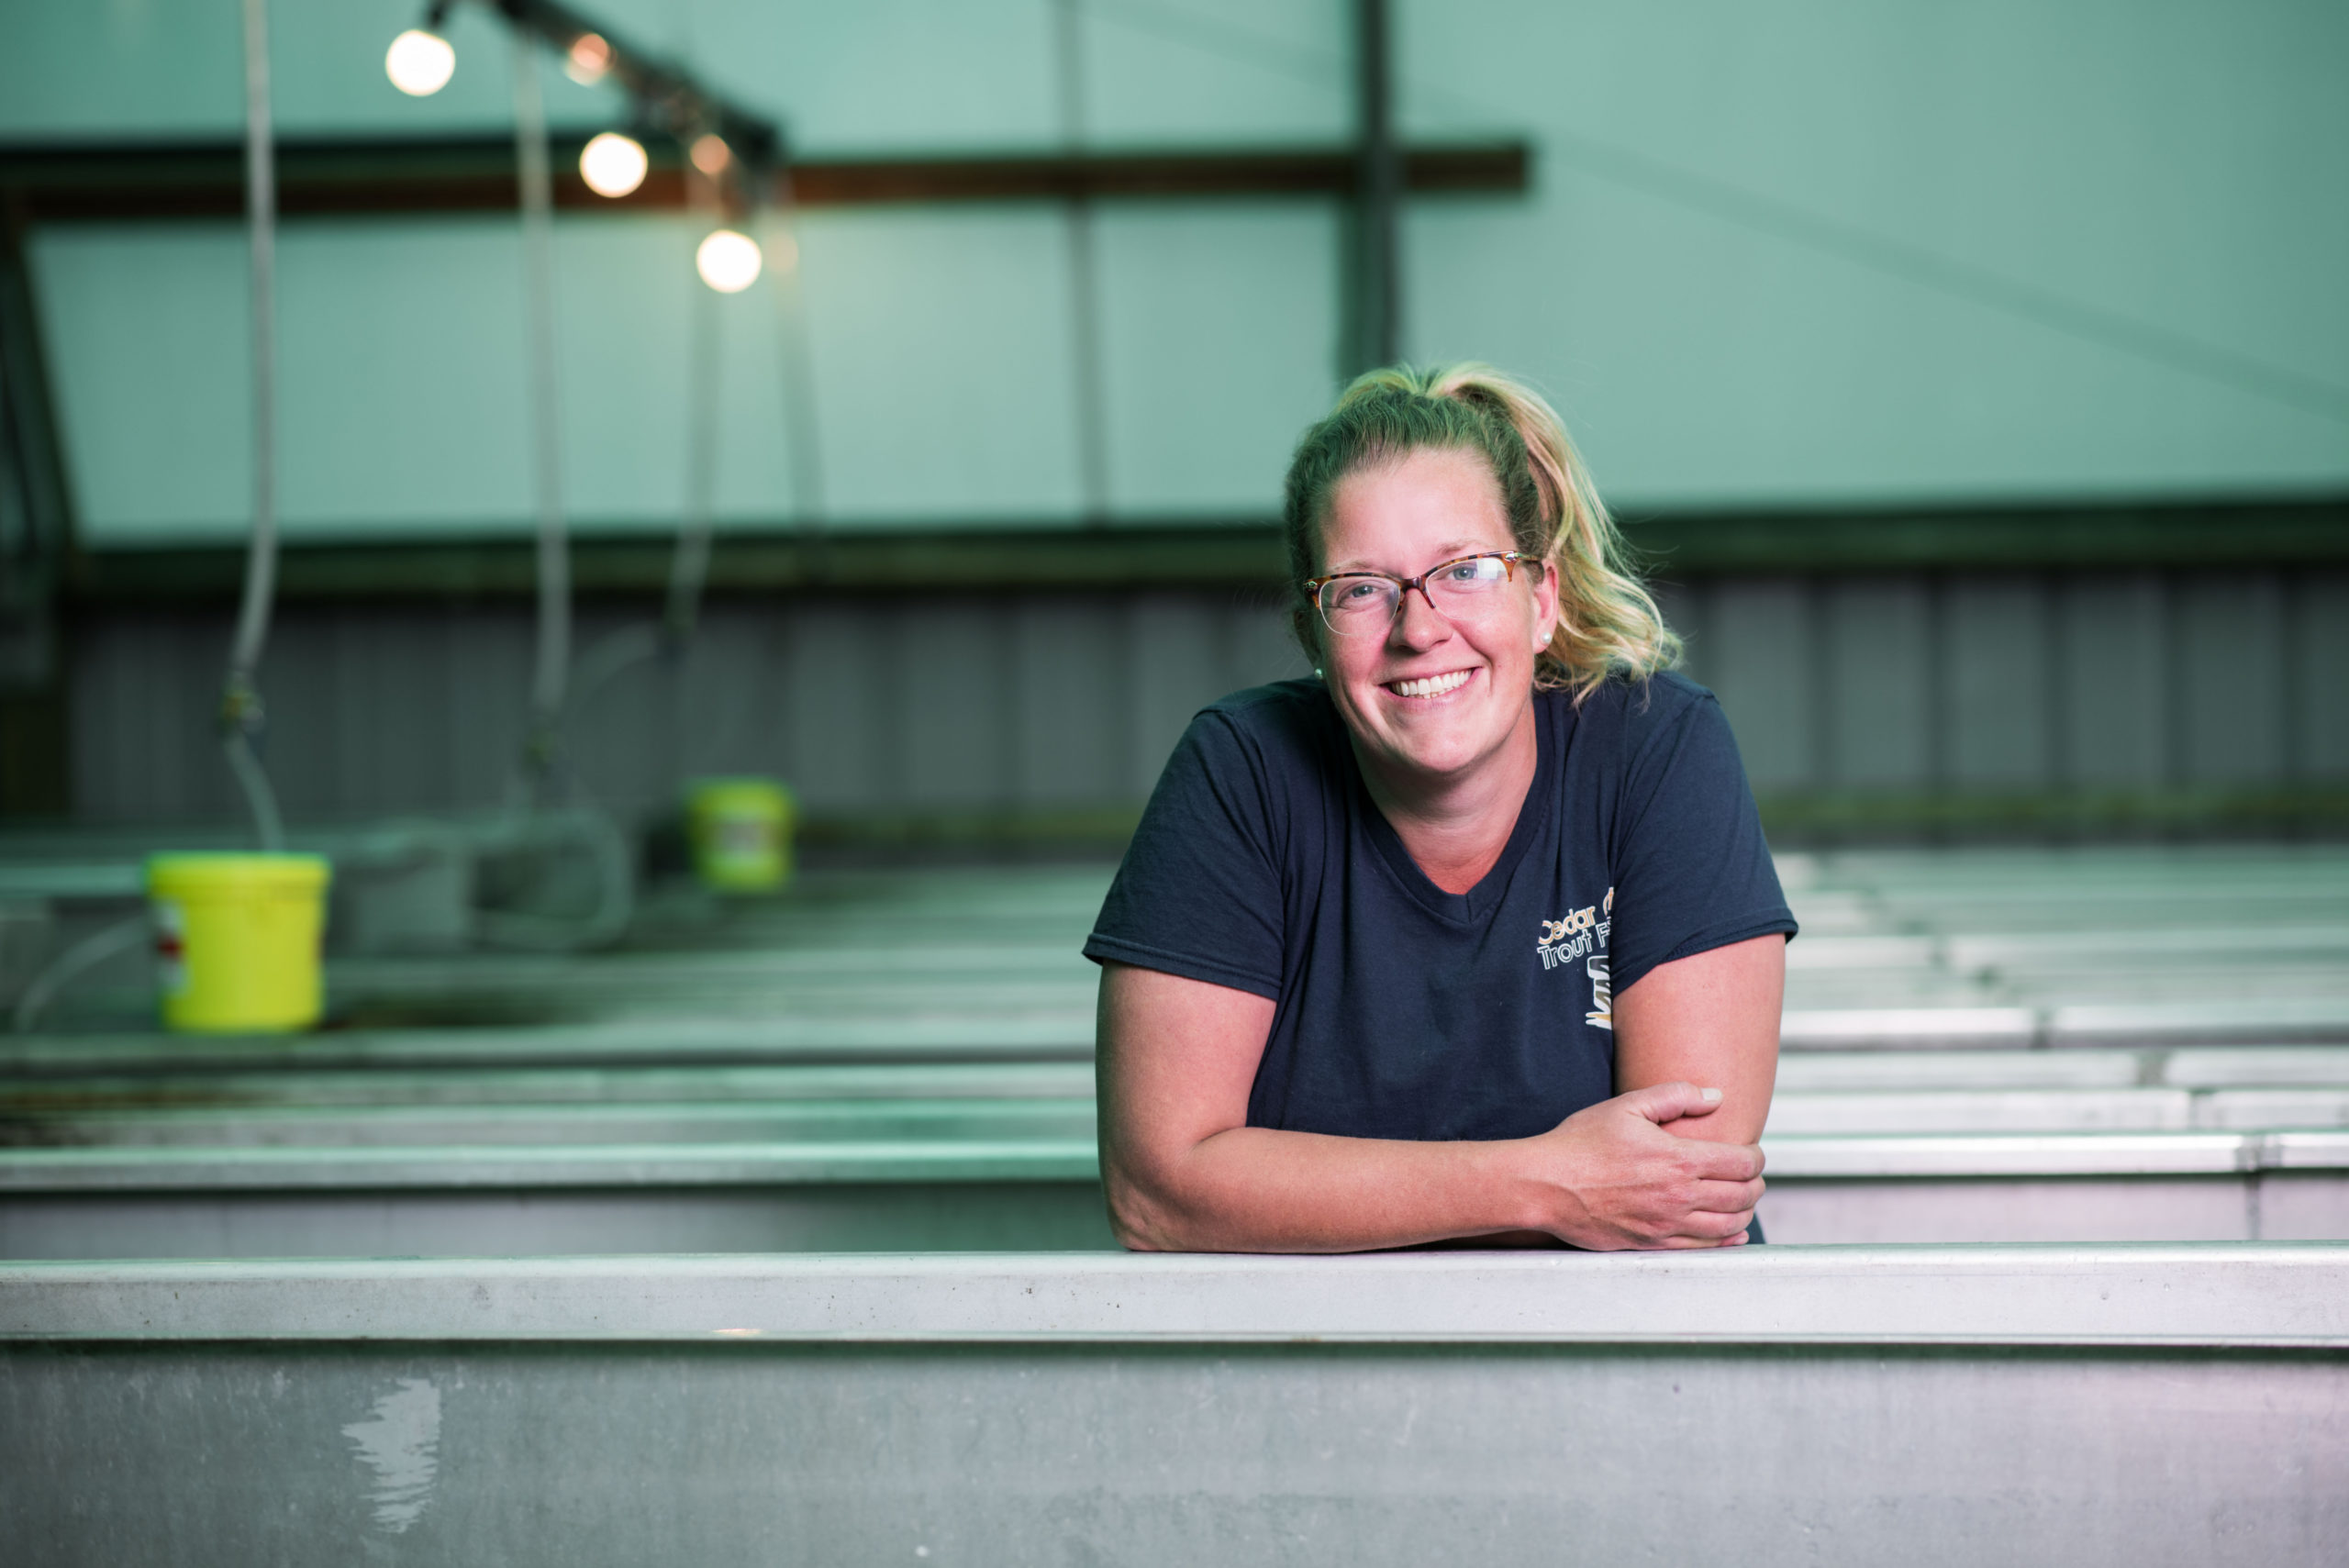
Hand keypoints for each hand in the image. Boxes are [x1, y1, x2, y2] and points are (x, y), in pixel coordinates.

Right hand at [1521, 1082, 1765, 1249]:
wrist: (1545, 1186)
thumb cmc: (1581, 1143)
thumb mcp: (1626, 1106)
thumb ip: (1675, 1096)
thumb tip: (1715, 1096)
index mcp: (1678, 1159)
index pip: (1742, 1163)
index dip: (1756, 1157)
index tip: (1752, 1152)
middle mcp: (1679, 1197)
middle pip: (1743, 1195)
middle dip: (1755, 1183)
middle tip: (1751, 1175)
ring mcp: (1667, 1225)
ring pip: (1729, 1225)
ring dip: (1744, 1211)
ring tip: (1741, 1199)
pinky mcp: (1653, 1245)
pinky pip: (1704, 1249)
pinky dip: (1726, 1241)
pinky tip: (1730, 1232)